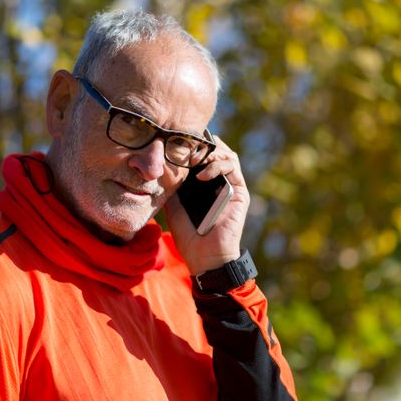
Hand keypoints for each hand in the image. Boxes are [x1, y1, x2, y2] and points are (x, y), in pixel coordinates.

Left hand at [164, 136, 249, 274]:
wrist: (205, 256)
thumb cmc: (189, 235)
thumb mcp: (173, 205)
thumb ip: (172, 186)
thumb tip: (160, 166)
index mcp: (205, 183)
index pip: (202, 155)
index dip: (192, 146)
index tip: (177, 144)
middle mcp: (220, 181)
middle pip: (216, 150)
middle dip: (201, 145)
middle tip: (186, 148)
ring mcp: (231, 185)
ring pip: (227, 155)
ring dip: (211, 152)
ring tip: (194, 160)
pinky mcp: (240, 191)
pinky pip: (233, 167)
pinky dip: (218, 166)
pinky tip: (203, 175)